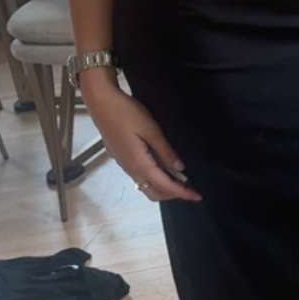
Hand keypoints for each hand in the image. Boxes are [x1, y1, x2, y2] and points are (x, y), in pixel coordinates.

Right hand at [82, 76, 200, 203]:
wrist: (101, 103)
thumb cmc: (126, 113)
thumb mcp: (151, 130)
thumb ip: (165, 152)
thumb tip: (179, 169)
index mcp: (140, 164)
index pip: (165, 186)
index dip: (182, 193)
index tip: (197, 196)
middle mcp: (131, 170)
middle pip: (154, 193)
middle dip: (173, 195)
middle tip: (189, 188)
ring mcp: (124, 165)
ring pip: (146, 186)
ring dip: (164, 188)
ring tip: (179, 179)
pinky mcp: (121, 159)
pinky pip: (140, 177)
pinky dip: (155, 179)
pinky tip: (163, 168)